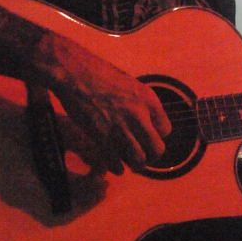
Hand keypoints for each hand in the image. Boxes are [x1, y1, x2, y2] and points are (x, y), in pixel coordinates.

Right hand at [36, 33, 171, 174]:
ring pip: (138, 159)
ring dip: (136, 165)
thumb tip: (143, 120)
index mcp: (148, 99)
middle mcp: (139, 115)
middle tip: (145, 158)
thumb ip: (139, 103)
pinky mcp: (102, 137)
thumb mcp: (130, 84)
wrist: (75, 73)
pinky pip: (115, 162)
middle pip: (157, 149)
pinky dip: (117, 168)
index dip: (158, 136)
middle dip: (152, 157)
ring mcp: (120, 127)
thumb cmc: (99, 73)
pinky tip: (117, 167)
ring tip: (131, 164)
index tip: (149, 138)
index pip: (166, 129)